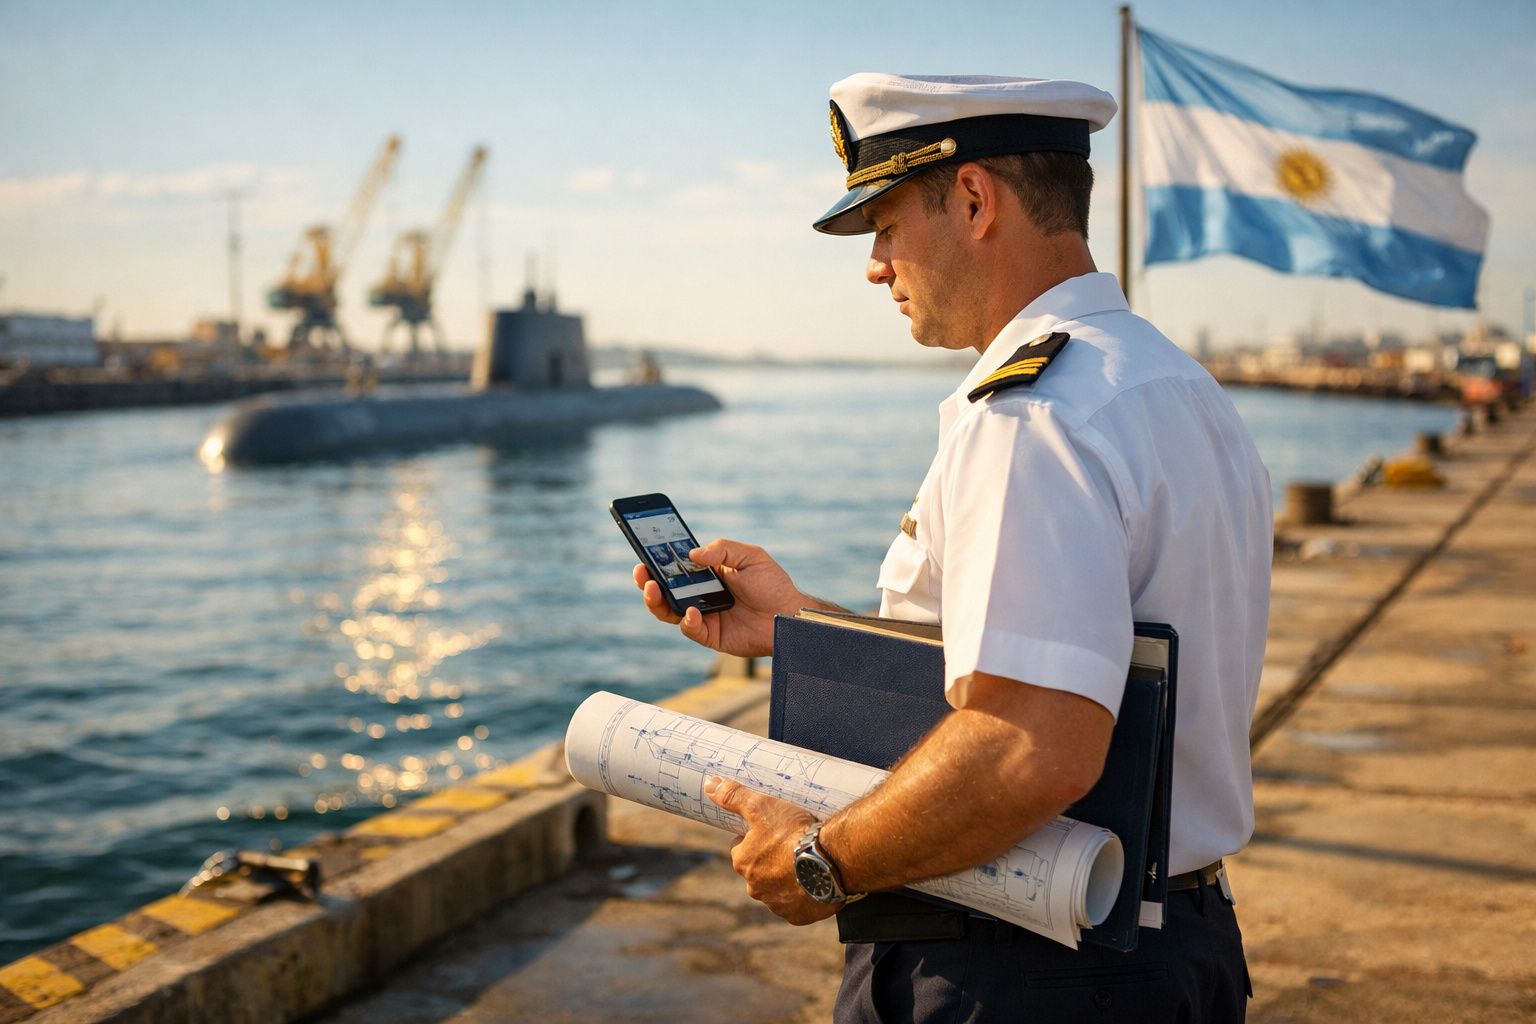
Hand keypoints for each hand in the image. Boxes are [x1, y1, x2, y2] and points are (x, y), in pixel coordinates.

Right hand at [632, 538, 807, 656]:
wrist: (790, 616)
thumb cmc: (773, 585)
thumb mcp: (751, 556)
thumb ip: (723, 550)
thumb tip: (692, 554)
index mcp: (707, 574)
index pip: (676, 567)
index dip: (658, 561)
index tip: (645, 552)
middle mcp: (700, 595)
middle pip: (665, 590)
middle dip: (648, 581)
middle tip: (642, 573)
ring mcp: (704, 616)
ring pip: (669, 611)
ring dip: (657, 601)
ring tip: (654, 590)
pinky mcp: (711, 636)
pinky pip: (690, 630)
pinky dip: (687, 621)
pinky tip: (693, 612)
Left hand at [704, 775, 840, 925]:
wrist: (832, 861)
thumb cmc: (794, 834)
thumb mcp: (762, 806)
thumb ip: (734, 796)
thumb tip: (709, 785)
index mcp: (743, 863)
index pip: (740, 849)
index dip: (754, 838)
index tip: (771, 831)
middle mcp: (754, 888)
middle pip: (757, 871)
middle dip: (769, 860)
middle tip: (790, 845)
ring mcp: (776, 905)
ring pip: (776, 889)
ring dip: (785, 878)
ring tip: (805, 862)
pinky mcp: (797, 917)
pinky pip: (796, 905)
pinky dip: (802, 895)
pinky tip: (814, 881)